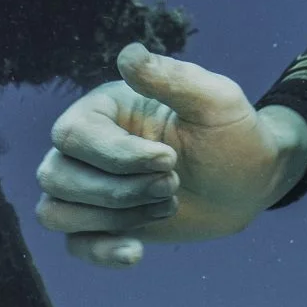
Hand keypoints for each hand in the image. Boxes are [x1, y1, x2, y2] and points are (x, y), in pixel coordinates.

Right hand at [35, 45, 306, 266]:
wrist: (250, 180)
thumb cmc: (232, 133)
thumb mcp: (215, 100)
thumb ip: (172, 78)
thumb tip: (128, 54)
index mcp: (104, 109)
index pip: (74, 135)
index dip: (118, 156)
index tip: (171, 158)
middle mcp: (86, 147)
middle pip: (57, 176)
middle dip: (119, 190)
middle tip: (174, 182)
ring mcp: (89, 188)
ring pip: (56, 212)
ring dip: (115, 216)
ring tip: (168, 203)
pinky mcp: (102, 224)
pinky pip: (74, 245)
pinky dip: (101, 251)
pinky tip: (137, 252)